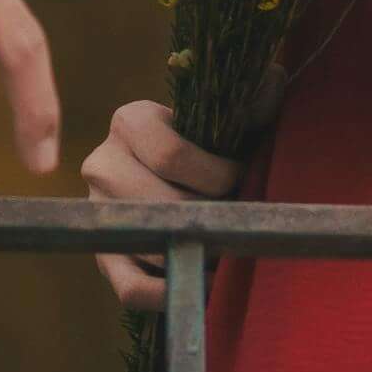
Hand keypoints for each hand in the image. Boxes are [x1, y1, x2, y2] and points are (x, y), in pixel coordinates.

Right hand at [82, 96, 241, 309]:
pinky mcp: (103, 258)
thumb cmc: (215, 145)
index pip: (171, 154)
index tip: (241, 179)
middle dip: (211, 216)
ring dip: (197, 253)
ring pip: (150, 243)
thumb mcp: (230, 117)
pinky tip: (204, 281)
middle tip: (238, 219)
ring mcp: (98, 213)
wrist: (180, 179)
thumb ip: (253, 99)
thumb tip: (274, 78)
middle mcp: (101, 163)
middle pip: (162, 203)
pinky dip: (172, 293)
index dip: (217, 174)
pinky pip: (132, 288)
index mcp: (130, 120)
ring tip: (229, 248)